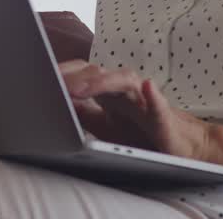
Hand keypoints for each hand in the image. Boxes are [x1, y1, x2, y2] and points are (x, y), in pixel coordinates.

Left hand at [58, 60, 214, 162]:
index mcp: (109, 93)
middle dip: (75, 76)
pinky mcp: (164, 117)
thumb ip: (84, 114)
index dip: (63, 73)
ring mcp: (145, 101)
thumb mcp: (105, 128)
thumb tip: (56, 102)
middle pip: (99, 73)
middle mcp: (126, 91)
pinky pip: (159, 104)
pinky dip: (153, 96)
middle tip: (51, 80)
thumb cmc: (144, 136)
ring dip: (102, 82)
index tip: (38, 73)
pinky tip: (148, 87)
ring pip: (124, 82)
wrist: (184, 149)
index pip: (83, 74)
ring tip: (81, 87)